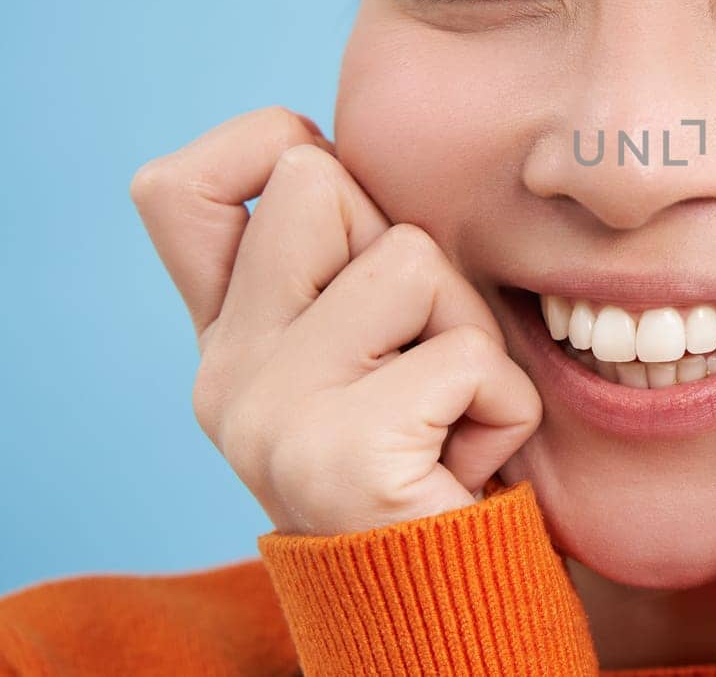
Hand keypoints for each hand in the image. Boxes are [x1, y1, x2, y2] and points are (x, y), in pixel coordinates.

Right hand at [129, 105, 541, 534]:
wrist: (445, 602)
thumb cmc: (434, 461)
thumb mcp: (376, 351)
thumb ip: (345, 267)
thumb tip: (336, 150)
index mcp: (228, 337)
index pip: (175, 187)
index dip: (266, 148)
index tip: (341, 201)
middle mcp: (224, 371)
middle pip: (316, 181)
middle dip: (410, 250)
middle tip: (421, 354)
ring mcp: (268, 411)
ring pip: (411, 258)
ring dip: (469, 330)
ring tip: (450, 411)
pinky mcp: (339, 452)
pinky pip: (467, 355)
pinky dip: (503, 403)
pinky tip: (466, 463)